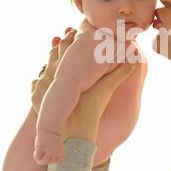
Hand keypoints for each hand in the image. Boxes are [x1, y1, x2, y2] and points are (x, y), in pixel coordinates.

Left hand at [31, 27, 139, 148]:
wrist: (72, 138)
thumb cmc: (89, 113)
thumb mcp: (106, 90)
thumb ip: (119, 73)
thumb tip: (135, 58)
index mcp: (64, 70)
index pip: (65, 45)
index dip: (72, 37)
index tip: (77, 32)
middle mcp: (48, 75)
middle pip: (53, 53)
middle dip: (62, 46)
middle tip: (69, 38)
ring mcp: (39, 87)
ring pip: (44, 67)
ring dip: (53, 61)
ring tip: (60, 57)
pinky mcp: (35, 98)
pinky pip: (36, 83)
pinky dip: (43, 80)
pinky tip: (50, 79)